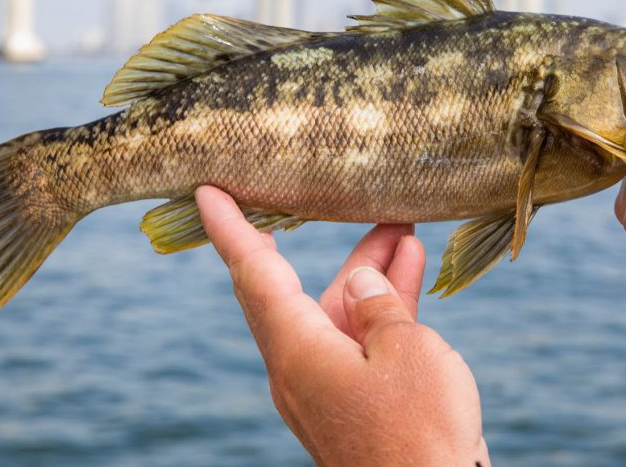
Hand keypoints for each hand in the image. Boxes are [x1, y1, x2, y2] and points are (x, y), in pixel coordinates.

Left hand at [196, 186, 489, 465]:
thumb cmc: (419, 433)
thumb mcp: (407, 351)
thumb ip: (381, 305)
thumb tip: (362, 283)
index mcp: (296, 350)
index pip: (253, 273)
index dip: (230, 228)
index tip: (206, 191)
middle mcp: (299, 364)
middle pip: (295, 286)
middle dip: (317, 240)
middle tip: (307, 192)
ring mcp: (326, 384)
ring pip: (336, 309)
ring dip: (367, 269)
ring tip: (400, 224)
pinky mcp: (352, 400)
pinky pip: (358, 339)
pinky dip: (381, 306)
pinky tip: (410, 269)